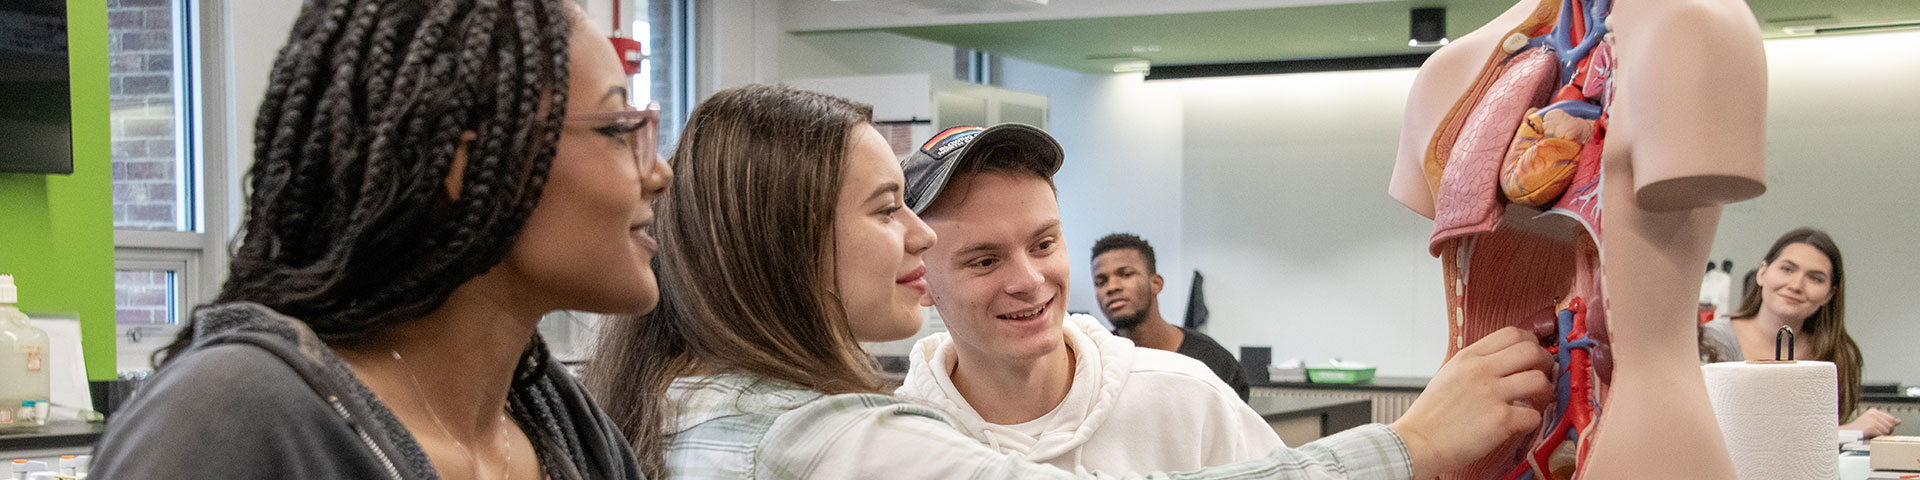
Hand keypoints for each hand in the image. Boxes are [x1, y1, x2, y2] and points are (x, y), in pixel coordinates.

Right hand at [1390, 327, 1553, 478]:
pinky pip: (1534, 415)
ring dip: (1545, 391)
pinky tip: (1522, 423)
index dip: (1530, 342)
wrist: (1418, 442)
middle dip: (1545, 363)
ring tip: (1537, 401)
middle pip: (1531, 351)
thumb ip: (1475, 365)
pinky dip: (1533, 420)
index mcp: (1468, 357)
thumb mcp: (1449, 374)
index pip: (1512, 334)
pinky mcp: (1500, 420)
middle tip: (1542, 376)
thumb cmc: (1432, 414)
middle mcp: (1480, 371)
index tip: (1532, 356)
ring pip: (1539, 380)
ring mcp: (1491, 394)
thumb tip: (1503, 362)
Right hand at [1843, 408, 1900, 438]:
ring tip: (1872, 434)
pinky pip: (1881, 435)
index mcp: (1874, 411)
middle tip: (1875, 432)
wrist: (1848, 433)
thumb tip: (1898, 421)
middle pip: (1891, 425)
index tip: (1880, 429)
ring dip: (1881, 435)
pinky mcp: (1870, 427)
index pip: (1891, 419)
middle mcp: (1873, 414)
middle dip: (1886, 431)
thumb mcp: (1874, 423)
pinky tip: (1870, 436)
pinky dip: (1877, 438)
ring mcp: (1871, 420)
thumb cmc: (1860, 429)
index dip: (1888, 426)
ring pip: (1887, 431)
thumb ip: (1887, 421)